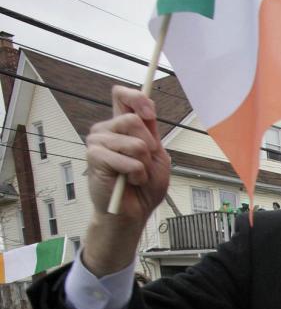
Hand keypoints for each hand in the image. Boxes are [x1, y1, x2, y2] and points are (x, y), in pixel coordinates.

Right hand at [83, 86, 170, 275]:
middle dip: (149, 146)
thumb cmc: (145, 187)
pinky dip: (136, 174)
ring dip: (143, 164)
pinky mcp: (94, 157)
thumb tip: (146, 112)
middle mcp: (107, 129)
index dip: (136, 97)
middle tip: (144, 164)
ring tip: (136, 175)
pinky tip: (129, 182)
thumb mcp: (158, 157)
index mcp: (123, 126)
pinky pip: (127, 160)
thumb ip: (152, 133)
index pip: (122, 95)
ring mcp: (98, 141)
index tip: (149, 113)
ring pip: (134, 142)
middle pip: (133, 119)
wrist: (133, 212)